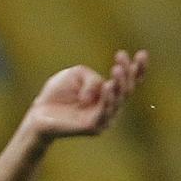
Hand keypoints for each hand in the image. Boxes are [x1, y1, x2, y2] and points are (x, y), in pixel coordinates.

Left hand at [26, 49, 148, 140]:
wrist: (37, 114)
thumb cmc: (57, 94)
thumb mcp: (77, 75)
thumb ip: (92, 79)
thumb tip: (101, 90)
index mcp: (108, 94)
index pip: (130, 82)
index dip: (138, 69)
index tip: (142, 53)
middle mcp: (110, 107)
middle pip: (127, 90)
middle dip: (127, 74)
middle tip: (119, 60)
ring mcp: (103, 119)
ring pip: (118, 100)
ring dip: (119, 84)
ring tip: (116, 70)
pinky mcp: (92, 127)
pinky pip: (104, 112)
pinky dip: (107, 99)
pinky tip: (108, 87)